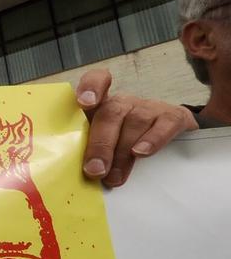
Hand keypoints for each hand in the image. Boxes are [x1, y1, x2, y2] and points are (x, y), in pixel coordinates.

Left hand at [75, 69, 196, 186]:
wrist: (169, 137)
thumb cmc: (125, 142)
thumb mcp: (107, 145)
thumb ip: (94, 154)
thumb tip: (88, 176)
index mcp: (102, 106)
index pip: (96, 81)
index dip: (90, 87)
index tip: (84, 102)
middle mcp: (124, 103)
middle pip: (111, 113)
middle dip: (100, 144)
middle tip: (95, 170)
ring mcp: (149, 108)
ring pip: (135, 122)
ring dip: (122, 153)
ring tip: (115, 177)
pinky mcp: (173, 118)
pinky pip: (164, 125)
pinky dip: (152, 140)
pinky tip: (141, 153)